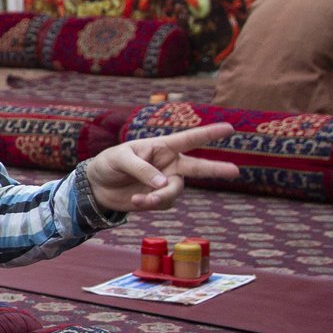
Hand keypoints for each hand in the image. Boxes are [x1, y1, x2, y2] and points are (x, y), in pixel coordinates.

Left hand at [84, 123, 240, 213]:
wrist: (97, 186)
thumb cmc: (109, 163)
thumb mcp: (120, 159)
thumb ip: (142, 169)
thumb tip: (164, 183)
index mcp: (162, 147)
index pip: (189, 139)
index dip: (209, 134)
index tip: (229, 128)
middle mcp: (169, 164)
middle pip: (197, 167)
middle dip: (216, 169)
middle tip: (235, 171)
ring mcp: (166, 182)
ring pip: (175, 191)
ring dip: (159, 196)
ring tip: (139, 199)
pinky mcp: (159, 199)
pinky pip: (163, 203)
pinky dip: (150, 204)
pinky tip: (135, 200)